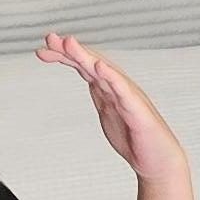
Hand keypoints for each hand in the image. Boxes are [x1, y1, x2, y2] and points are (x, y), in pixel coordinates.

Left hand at [38, 34, 198, 199]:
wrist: (158, 161)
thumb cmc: (134, 137)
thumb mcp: (108, 113)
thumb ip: (99, 95)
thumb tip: (88, 79)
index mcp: (108, 89)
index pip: (83, 67)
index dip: (63, 56)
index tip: (41, 50)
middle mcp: (118, 87)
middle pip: (91, 63)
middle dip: (70, 50)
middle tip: (49, 38)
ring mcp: (128, 97)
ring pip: (105, 72)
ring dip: (86, 56)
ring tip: (69, 43)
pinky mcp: (137, 111)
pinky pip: (123, 91)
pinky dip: (111, 77)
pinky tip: (99, 67)